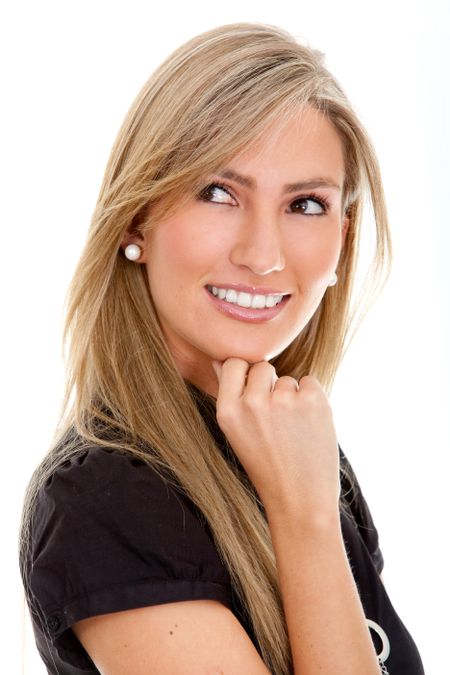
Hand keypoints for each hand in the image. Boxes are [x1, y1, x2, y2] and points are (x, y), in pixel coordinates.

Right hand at [212, 358, 340, 517]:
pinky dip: (313, 399)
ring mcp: (284, 400)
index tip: (254, 393)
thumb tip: (221, 361)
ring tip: (293, 432)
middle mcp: (252, 403)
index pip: (233, 364)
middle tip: (276, 420)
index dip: (246, 375)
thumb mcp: (237, 434)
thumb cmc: (268, 468)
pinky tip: (308, 426)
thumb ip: (231, 397)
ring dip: (292, 398)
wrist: (300, 501)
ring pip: (288, 379)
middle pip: (262, 367)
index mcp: (227, 411)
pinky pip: (310, 382)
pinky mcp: (313, 400)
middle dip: (271, 385)